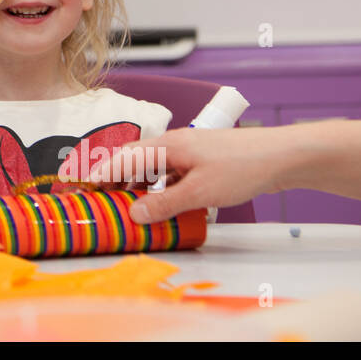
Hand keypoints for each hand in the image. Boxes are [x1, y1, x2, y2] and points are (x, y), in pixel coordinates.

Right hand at [88, 127, 288, 222]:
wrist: (283, 157)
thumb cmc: (243, 166)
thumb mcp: (200, 192)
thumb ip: (164, 204)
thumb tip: (133, 214)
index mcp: (167, 146)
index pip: (122, 158)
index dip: (97, 173)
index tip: (77, 185)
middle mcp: (173, 145)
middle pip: (132, 161)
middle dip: (111, 180)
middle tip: (94, 199)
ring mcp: (188, 154)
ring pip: (151, 170)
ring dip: (136, 187)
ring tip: (124, 207)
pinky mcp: (201, 164)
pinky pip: (169, 176)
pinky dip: (159, 189)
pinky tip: (161, 206)